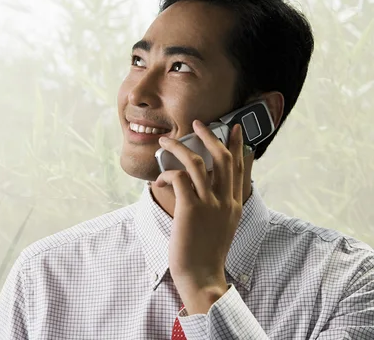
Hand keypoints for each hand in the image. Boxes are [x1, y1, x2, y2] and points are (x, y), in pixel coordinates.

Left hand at [156, 120, 244, 314]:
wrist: (202, 276)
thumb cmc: (207, 252)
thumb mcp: (223, 226)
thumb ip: (222, 205)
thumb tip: (213, 189)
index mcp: (235, 204)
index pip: (239, 167)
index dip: (236, 144)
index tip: (234, 128)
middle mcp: (226, 201)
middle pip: (222, 158)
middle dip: (210, 136)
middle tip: (198, 123)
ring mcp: (209, 204)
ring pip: (197, 162)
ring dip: (180, 147)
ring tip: (166, 141)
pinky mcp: (190, 209)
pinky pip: (179, 178)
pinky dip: (168, 174)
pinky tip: (160, 178)